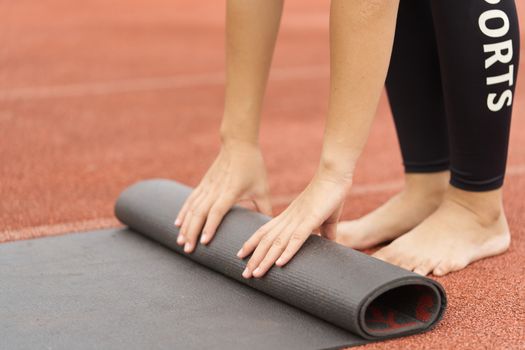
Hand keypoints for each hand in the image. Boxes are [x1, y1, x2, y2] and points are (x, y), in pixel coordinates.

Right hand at [175, 142, 271, 252]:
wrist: (238, 144)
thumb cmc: (253, 166)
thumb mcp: (262, 188)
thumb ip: (265, 209)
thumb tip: (271, 227)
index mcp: (230, 191)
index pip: (218, 211)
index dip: (210, 226)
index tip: (204, 242)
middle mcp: (215, 189)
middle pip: (200, 213)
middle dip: (192, 232)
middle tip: (189, 250)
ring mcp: (207, 186)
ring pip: (192, 208)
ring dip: (185, 225)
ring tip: (181, 242)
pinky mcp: (203, 184)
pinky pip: (190, 200)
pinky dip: (183, 212)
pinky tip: (177, 224)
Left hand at [237, 166, 351, 277]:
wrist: (334, 175)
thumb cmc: (330, 195)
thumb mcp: (326, 218)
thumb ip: (326, 232)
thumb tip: (330, 243)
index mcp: (289, 217)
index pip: (264, 231)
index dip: (252, 243)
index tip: (240, 255)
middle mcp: (289, 219)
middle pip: (266, 240)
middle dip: (254, 258)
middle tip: (244, 274)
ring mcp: (298, 219)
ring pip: (278, 242)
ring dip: (265, 259)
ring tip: (256, 274)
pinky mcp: (311, 220)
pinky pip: (297, 238)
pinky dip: (288, 251)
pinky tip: (279, 264)